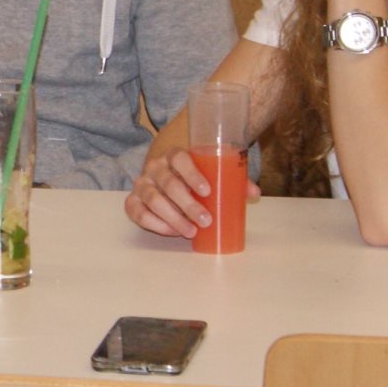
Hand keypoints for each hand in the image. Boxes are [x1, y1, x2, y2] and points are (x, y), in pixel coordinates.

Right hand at [125, 145, 257, 237]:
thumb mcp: (211, 172)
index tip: (207, 190)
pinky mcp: (133, 199)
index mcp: (174, 155)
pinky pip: (137, 212)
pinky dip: (154, 223)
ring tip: (191, 231)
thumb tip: (254, 193)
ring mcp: (142, 183)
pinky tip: (171, 231)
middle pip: (168, 183)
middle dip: (187, 204)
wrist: (164, 172)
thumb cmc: (193, 174)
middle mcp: (154, 167)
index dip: (192, 174)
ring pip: (152, 199)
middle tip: (206, 220)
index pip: (180, 159)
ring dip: (172, 218)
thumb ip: (232, 179)